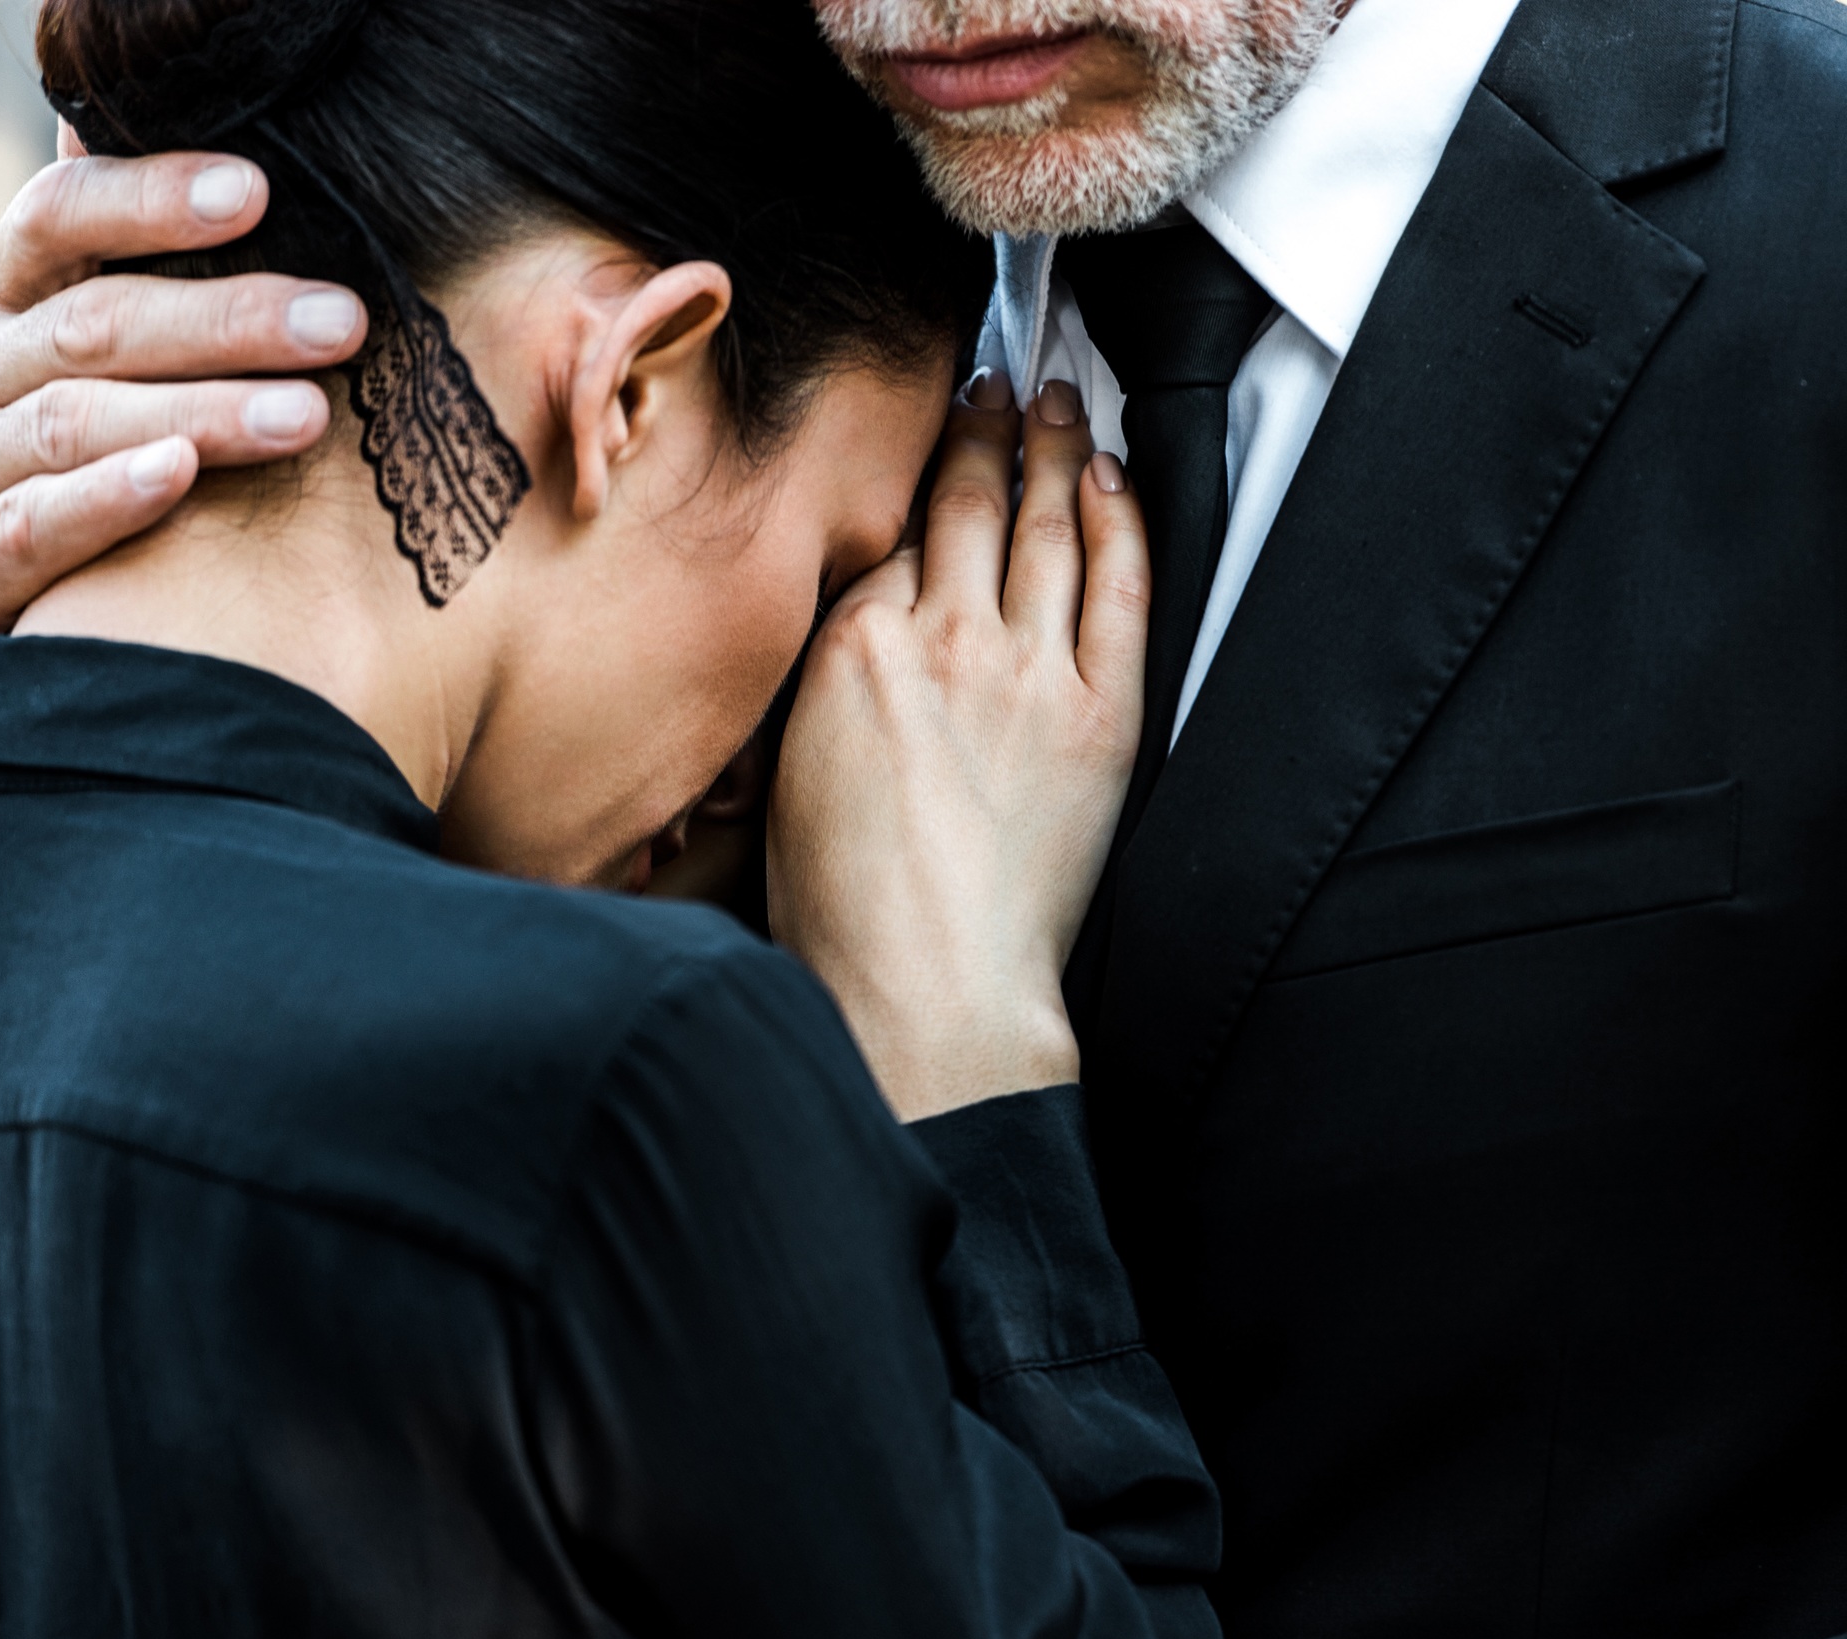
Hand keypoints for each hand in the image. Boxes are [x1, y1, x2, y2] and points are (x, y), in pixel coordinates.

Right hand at [0, 142, 368, 689]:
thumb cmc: (61, 469)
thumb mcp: (87, 369)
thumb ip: (139, 283)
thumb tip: (242, 175)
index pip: (61, 217)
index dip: (153, 198)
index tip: (259, 191)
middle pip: (98, 325)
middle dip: (229, 319)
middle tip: (343, 321)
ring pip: (76, 422)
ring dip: (199, 412)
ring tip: (306, 416)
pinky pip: (35, 523)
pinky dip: (108, 499)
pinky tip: (179, 477)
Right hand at [768, 377, 1147, 1121]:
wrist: (926, 987)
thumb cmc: (846, 916)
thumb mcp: (787, 782)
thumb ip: (824, 692)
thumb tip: (856, 647)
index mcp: (849, 654)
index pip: (895, 537)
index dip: (917, 477)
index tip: (932, 443)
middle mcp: (939, 641)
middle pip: (968, 505)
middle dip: (985, 430)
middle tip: (998, 385)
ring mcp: (1027, 672)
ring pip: (1045, 526)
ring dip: (1052, 449)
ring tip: (1057, 402)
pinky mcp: (1101, 716)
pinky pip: (1119, 589)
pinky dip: (1118, 522)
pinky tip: (1111, 480)